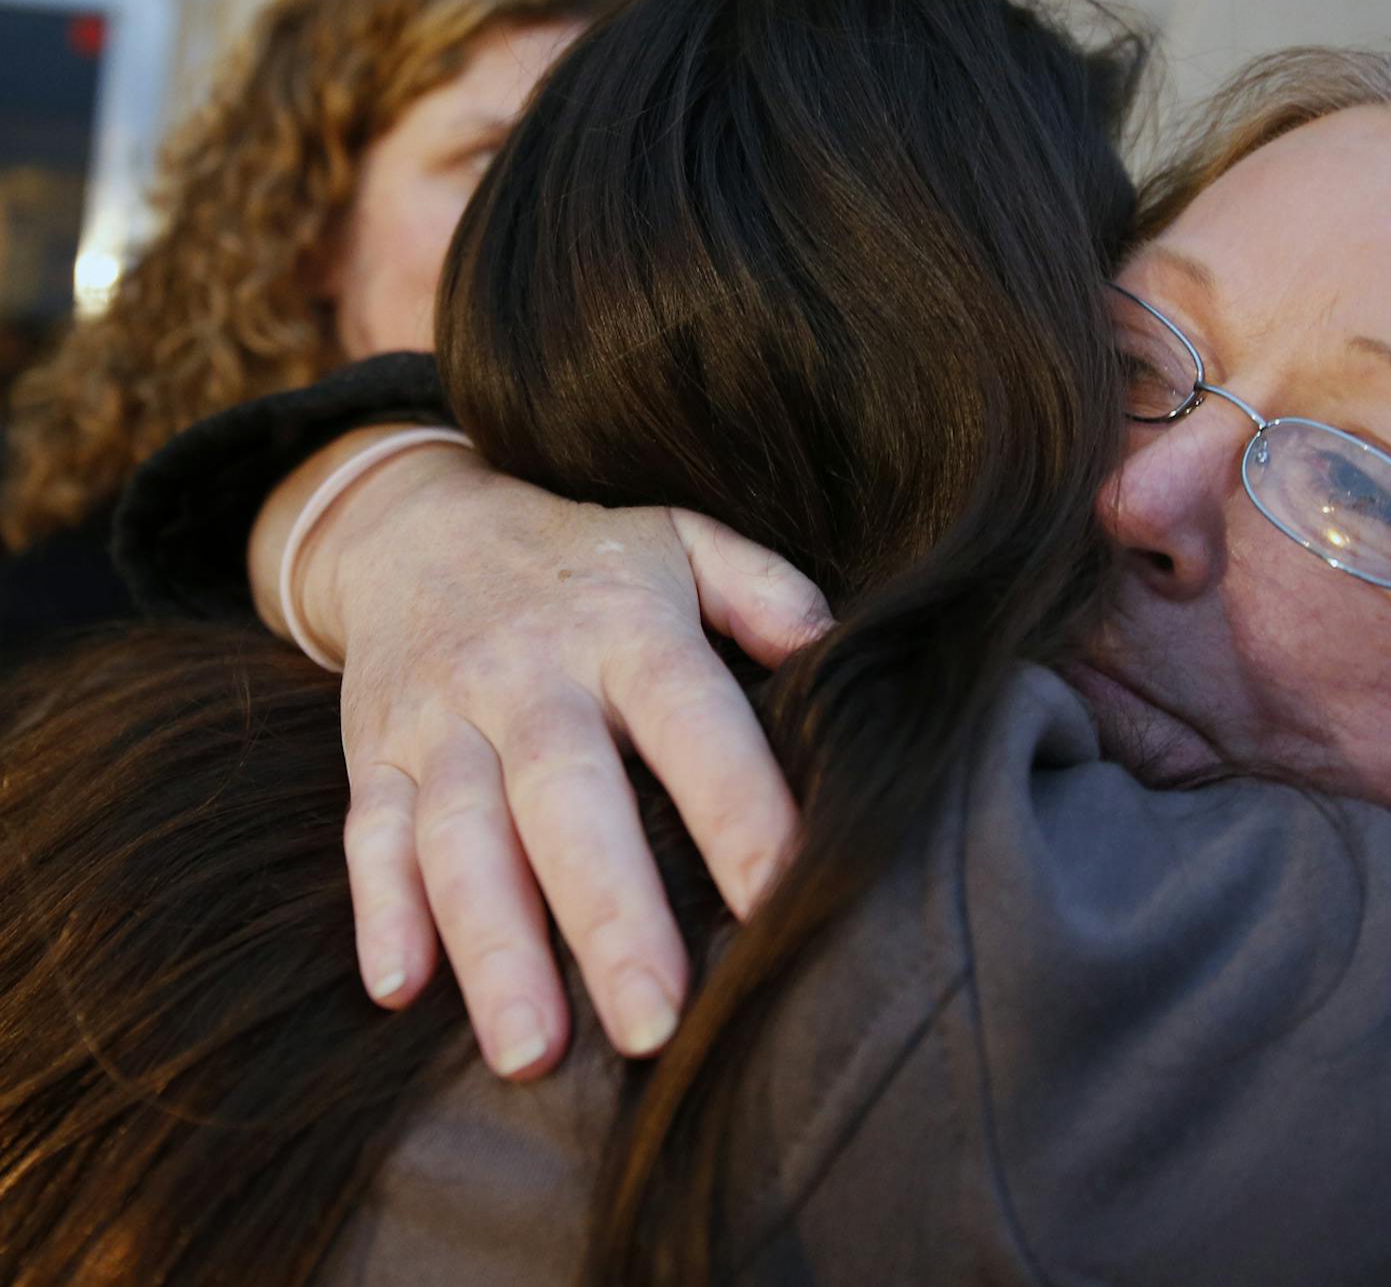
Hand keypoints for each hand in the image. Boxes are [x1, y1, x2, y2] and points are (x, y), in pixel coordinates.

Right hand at [259, 435, 830, 1077]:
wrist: (416, 522)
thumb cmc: (586, 558)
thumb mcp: (682, 541)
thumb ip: (763, 591)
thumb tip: (836, 649)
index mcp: (625, 628)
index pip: (692, 722)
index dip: (736, 808)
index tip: (780, 899)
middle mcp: (528, 677)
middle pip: (567, 801)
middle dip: (609, 916)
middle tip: (653, 1021)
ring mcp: (441, 721)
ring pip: (460, 839)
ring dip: (494, 948)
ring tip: (531, 1052)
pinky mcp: (373, 756)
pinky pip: (370, 838)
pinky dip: (379, 913)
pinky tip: (402, 990)